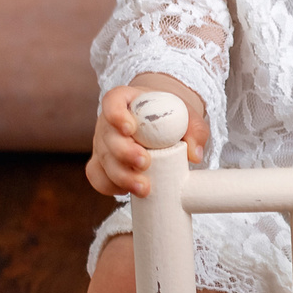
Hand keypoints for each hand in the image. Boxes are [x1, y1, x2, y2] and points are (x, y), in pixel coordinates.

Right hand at [86, 80, 206, 198]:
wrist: (163, 123)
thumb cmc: (172, 116)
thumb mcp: (188, 116)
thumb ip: (195, 130)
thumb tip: (194, 155)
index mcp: (125, 101)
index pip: (112, 102)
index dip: (116, 115)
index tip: (130, 128)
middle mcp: (108, 122)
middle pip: (107, 137)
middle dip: (124, 153)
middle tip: (144, 163)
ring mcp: (103, 144)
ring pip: (103, 161)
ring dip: (120, 176)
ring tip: (143, 187)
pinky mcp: (102, 163)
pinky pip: (98, 177)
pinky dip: (110, 186)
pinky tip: (128, 191)